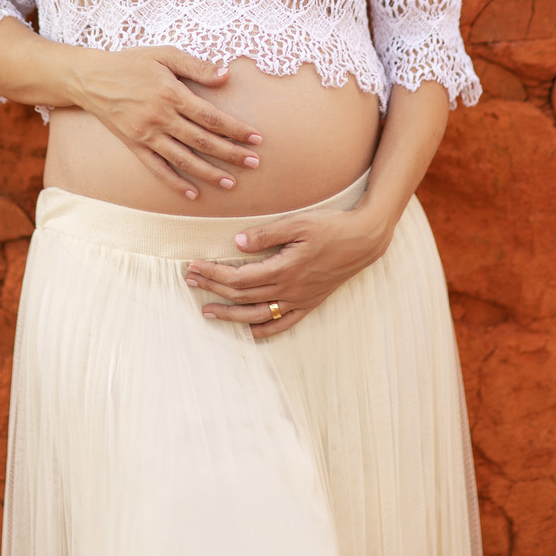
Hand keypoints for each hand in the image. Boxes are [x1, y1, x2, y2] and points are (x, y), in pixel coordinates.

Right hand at [76, 47, 262, 201]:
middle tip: (254, 163)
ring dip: (209, 172)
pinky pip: (158, 169)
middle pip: (202, 140)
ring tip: (231, 182)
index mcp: (171, 93)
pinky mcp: (135, 146)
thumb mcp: (164, 54)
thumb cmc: (131, 62)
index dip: (235, 129)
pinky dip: (175, 183)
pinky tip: (193, 194)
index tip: (255, 138)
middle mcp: (160, 117)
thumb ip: (196, 66)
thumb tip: (226, 75)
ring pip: (183, 159)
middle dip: (231, 153)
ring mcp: (147, 135)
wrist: (91, 79)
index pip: (211, 116)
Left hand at [185, 206, 388, 336]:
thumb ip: (267, 235)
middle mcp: (289, 290)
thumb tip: (237, 242)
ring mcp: (299, 300)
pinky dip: (262, 331)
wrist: (364, 240)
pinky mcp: (309, 304)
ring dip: (230, 314)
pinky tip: (247, 332)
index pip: (238, 277)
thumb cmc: (332, 227)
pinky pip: (282, 325)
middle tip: (190, 282)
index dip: (213, 274)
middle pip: (242, 295)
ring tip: (208, 312)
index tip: (194, 267)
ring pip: (257, 315)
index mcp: (284, 270)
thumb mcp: (299, 224)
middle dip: (213, 289)